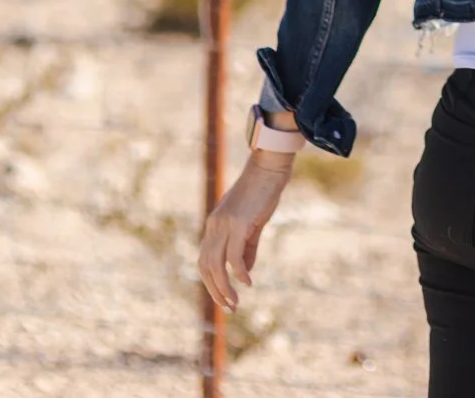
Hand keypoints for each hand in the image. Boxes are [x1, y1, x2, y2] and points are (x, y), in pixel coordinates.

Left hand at [198, 154, 292, 311]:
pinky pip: (234, 255)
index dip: (211, 283)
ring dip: (224, 288)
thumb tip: (245, 272)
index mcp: (214, 225)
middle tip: (229, 308)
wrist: (269, 165)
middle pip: (206, 267)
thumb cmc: (262, 192)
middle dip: (215, 291)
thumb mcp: (252, 223)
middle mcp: (214, 225)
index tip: (224, 299)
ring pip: (216, 265)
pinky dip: (239, 272)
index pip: (204, 261)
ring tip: (235, 303)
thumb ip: (247, 247)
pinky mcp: (239, 223)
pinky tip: (247, 282)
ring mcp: (225, 224)